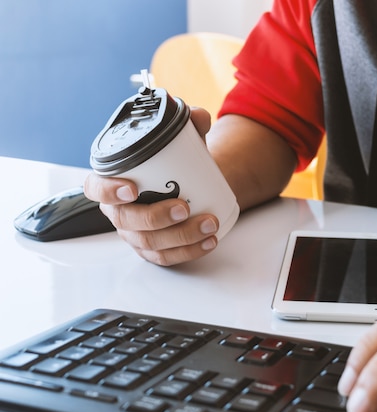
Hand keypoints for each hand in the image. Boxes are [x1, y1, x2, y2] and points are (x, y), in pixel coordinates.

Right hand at [83, 107, 219, 265]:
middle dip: (155, 217)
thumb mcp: (182, 140)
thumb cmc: (176, 163)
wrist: (192, 185)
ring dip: (180, 236)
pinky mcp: (154, 251)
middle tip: (183, 208)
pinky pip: (167, 258)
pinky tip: (209, 241)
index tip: (131, 188)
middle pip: (127, 221)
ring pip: (149, 243)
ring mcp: (135, 234)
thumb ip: (189, 123)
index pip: (95, 188)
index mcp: (113, 182)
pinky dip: (190, 251)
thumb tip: (197, 116)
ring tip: (208, 223)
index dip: (107, 191)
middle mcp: (119, 211)